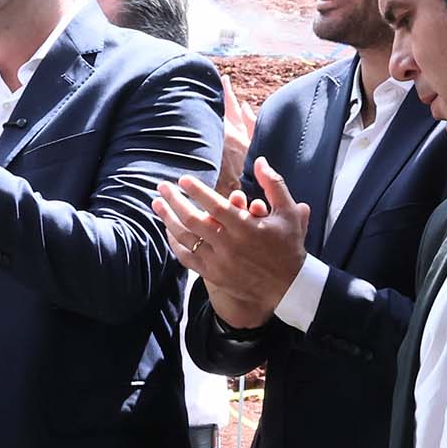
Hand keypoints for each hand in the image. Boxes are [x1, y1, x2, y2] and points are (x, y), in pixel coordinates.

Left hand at [159, 159, 310, 330]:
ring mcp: (219, 262)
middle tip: (162, 187)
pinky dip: (175, 243)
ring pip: (186, 239)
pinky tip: (168, 230)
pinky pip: (187, 257)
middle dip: (174, 201)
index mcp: (246, 227)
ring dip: (168, 220)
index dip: (197, 191)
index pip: (215, 206)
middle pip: (193, 220)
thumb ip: (273, 184)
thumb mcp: (288, 212)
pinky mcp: (213, 275)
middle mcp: (229, 245)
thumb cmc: (288, 246)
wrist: (288, 286)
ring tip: (157, 204)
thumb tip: (260, 161)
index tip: (183, 179)